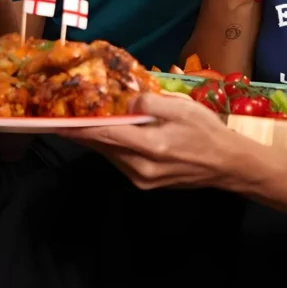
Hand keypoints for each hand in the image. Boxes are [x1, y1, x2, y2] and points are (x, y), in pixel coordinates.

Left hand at [58, 93, 241, 189]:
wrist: (228, 165)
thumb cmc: (207, 132)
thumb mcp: (182, 108)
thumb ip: (151, 103)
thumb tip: (127, 102)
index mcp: (151, 147)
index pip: (107, 134)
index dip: (81, 128)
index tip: (58, 121)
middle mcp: (141, 168)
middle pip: (104, 147)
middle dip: (84, 133)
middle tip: (63, 118)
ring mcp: (142, 180)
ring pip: (110, 155)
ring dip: (97, 140)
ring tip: (82, 123)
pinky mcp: (145, 184)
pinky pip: (120, 162)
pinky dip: (112, 148)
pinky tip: (110, 135)